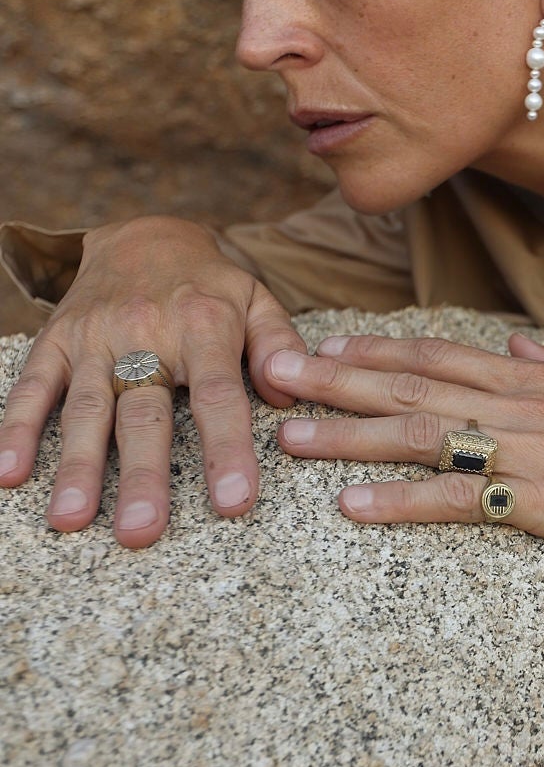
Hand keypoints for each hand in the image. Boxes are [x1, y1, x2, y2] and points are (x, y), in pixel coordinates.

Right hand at [0, 217, 305, 546]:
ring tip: (70, 519)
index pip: (220, 395)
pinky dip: (16, 428)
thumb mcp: (257, 299)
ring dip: (77, 466)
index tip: (233, 502)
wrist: (144, 234)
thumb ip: (279, 344)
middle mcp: (147, 334)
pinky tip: (7, 472)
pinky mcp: (56, 340)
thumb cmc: (209, 286)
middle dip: (143, 476)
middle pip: (145, 414)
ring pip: (86, 409)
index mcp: (205, 328)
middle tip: (140, 533)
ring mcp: (96, 339)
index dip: (227, 449)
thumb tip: (291, 393)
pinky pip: (33, 386)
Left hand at [271, 328, 543, 599]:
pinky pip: (458, 500)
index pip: (443, 355)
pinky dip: (401, 501)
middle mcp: (527, 406)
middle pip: (414, 388)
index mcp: (542, 380)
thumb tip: (518, 344)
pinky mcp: (543, 502)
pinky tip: (352, 506)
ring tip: (288, 437)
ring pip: (421, 436)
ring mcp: (532, 452)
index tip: (322, 346)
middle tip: (272, 374)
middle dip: (336, 380)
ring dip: (349, 435)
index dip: (377, 351)